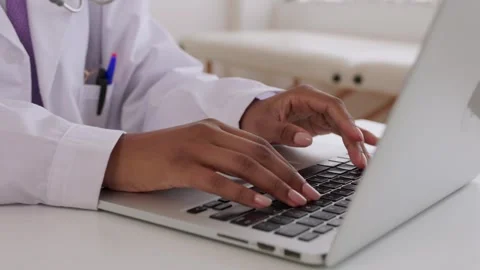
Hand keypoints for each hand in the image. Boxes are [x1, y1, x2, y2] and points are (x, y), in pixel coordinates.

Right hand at [104, 119, 320, 207]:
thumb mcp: (195, 149)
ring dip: (274, 184)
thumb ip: (223, 157)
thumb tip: (254, 178)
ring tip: (293, 200)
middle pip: (259, 153)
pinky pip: (219, 179)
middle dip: (288, 175)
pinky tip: (259, 202)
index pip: (260, 144)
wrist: (121, 155)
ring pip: (245, 164)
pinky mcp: (182, 166)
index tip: (303, 183)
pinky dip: (242, 192)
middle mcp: (209, 133)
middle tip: (307, 195)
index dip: (286, 164)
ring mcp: (196, 147)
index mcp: (215, 128)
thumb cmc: (159, 157)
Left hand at [241, 85, 378, 167]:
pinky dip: (351, 141)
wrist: (251, 117)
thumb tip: (307, 139)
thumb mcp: (265, 126)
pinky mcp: (320, 122)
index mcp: (303, 96)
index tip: (355, 138)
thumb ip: (285, 131)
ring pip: (343, 126)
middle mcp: (315, 101)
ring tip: (365, 161)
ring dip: (355, 143)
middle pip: (341, 117)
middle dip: (353, 138)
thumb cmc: (256, 118)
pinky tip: (368, 148)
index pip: (331, 107)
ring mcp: (319, 111)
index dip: (345, 122)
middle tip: (361, 158)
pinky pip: (340, 131)